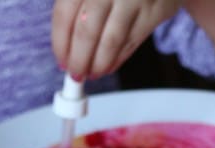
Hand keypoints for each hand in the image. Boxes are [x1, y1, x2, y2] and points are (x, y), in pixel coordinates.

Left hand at [52, 0, 179, 79]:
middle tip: (76, 74)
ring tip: (92, 74)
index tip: (61, 59)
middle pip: (86, 31)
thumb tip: (65, 42)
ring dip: (99, 64)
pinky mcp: (153, 13)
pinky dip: (118, 60)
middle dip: (79, 60)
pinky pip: (132, 43)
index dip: (60, 42)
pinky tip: (108, 66)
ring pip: (110, 41)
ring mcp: (133, 0)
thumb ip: (78, 2)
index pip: (65, 14)